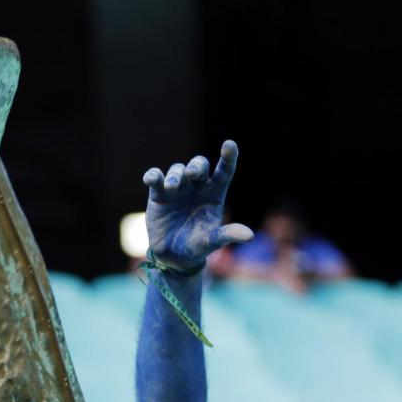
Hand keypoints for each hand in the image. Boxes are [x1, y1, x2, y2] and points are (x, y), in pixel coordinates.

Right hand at [141, 140, 252, 272]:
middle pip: (199, 165)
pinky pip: (155, 178)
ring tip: (172, 187)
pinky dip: (153, 176)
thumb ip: (228, 235)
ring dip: (175, 175)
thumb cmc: (197, 246)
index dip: (228, 157)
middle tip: (192, 174)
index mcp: (215, 193)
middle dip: (196, 166)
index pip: (224, 170)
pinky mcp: (159, 194)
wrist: (172, 256)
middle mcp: (197, 187)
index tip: (229, 144)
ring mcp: (177, 188)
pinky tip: (151, 178)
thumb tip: (249, 236)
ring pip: (177, 170)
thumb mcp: (213, 241)